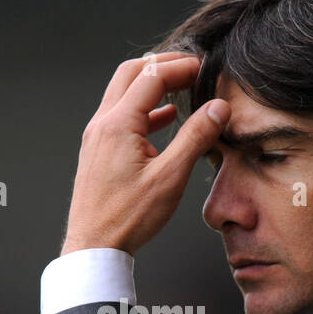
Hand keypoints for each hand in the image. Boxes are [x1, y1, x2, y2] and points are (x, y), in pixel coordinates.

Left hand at [61, 52, 230, 256]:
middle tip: (192, 68)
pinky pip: (121, 116)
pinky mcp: (98, 150)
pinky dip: (145, 109)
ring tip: (183, 88)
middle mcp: (102, 124)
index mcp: (118, 124)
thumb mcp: (171, 177)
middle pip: (131, 74)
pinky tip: (165, 119)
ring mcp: (96, 137)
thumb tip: (218, 107)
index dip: (181, 67)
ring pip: (123, 93)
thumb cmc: (129, 217)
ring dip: (152, 86)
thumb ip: (196, 137)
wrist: (94, 247)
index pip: (152, 77)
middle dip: (163, 66)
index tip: (205, 68)